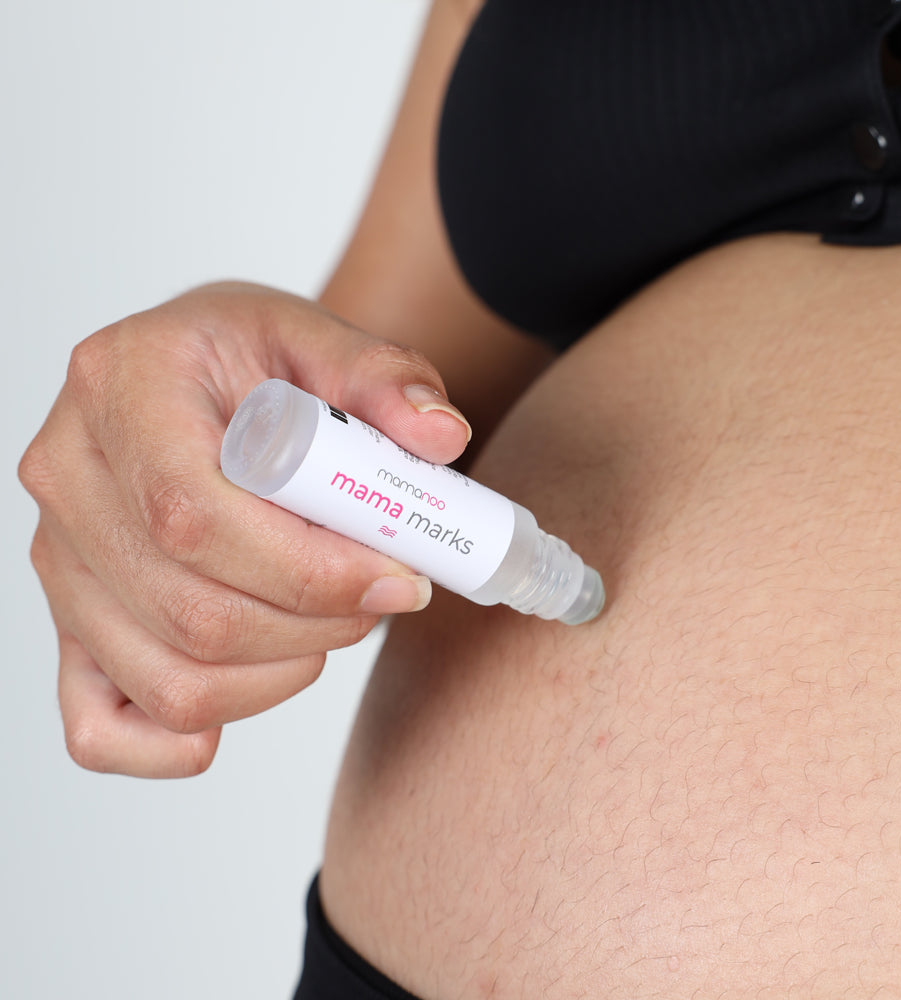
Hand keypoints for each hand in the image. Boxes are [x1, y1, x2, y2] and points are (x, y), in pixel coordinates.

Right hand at [19, 282, 471, 777]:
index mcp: (120, 387)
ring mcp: (61, 560)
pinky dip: (186, 738)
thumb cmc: (255, 362)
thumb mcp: (323, 339)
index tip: (396, 577)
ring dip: (282, 672)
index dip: (308, 571)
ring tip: (335, 619)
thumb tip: (441, 437)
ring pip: (171, 679)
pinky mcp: (72, 622)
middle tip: (387, 596)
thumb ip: (388, 379)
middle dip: (316, 626)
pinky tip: (258, 684)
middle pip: (191, 611)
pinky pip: (102, 728)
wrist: (203, 380)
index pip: (193, 515)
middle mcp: (69, 478)